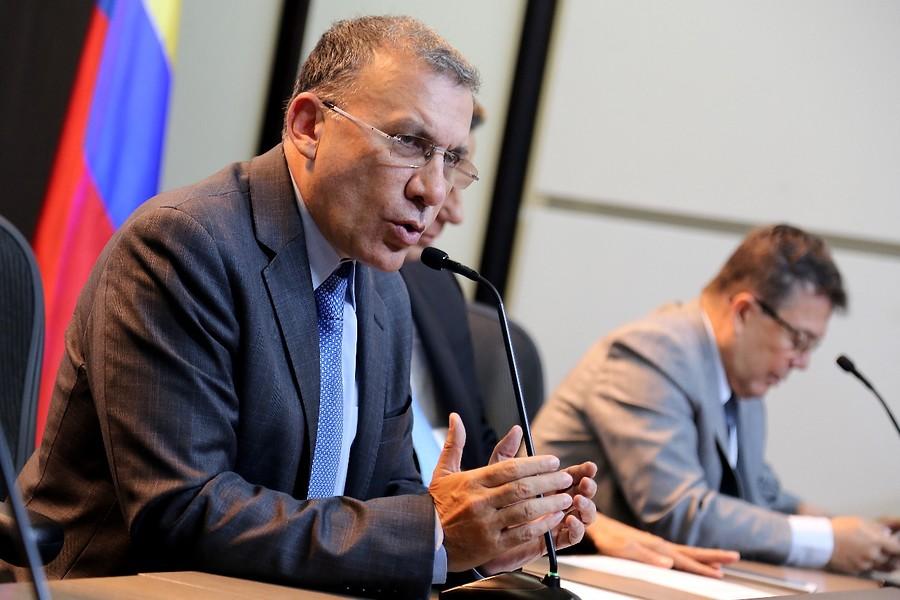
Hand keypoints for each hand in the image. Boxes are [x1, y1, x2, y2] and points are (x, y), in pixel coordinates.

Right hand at [429, 414, 580, 571]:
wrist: (426, 541)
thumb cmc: (438, 505)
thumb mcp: (443, 471)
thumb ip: (455, 444)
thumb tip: (456, 417)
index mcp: (472, 482)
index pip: (510, 468)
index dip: (535, 463)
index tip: (553, 461)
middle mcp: (480, 501)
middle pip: (522, 487)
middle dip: (549, 481)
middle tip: (566, 477)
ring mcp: (486, 524)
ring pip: (525, 510)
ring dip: (550, 503)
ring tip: (566, 497)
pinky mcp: (492, 545)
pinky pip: (522, 534)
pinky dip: (542, 526)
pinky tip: (554, 519)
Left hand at [478, 424, 597, 573]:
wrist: (476, 535)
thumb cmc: (488, 503)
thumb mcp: (495, 475)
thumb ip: (506, 454)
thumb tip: (516, 428)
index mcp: (547, 486)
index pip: (571, 476)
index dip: (581, 471)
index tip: (589, 466)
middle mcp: (554, 503)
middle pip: (581, 494)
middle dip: (587, 487)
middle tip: (586, 481)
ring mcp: (554, 523)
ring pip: (582, 516)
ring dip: (586, 507)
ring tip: (578, 499)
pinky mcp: (549, 541)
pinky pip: (570, 538)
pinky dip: (575, 529)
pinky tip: (570, 520)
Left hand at [587, 514, 738, 577]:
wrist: (598, 525)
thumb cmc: (609, 538)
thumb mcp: (626, 550)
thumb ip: (648, 557)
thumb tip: (669, 565)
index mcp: (659, 548)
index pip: (687, 560)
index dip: (704, 567)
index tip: (722, 573)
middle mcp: (661, 545)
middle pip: (692, 553)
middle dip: (714, 557)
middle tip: (735, 557)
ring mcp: (657, 545)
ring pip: (686, 552)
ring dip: (703, 558)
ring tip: (720, 564)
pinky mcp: (651, 546)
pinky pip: (676, 553)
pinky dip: (688, 558)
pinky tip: (689, 561)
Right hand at [828, 515, 899, 573]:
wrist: (820, 539)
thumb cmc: (838, 528)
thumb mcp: (860, 521)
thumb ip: (877, 528)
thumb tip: (887, 534)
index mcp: (876, 541)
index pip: (897, 549)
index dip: (896, 548)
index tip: (893, 546)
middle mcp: (873, 554)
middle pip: (888, 559)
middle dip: (885, 553)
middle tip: (876, 546)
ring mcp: (864, 564)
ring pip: (877, 565)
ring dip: (875, 559)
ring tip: (864, 550)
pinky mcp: (856, 570)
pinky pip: (866, 568)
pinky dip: (864, 563)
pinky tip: (855, 554)